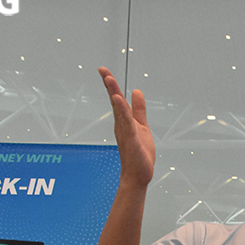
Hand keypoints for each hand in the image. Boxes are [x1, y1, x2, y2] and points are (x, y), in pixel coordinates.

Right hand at [98, 67, 155, 188]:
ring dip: (114, 93)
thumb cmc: (139, 153)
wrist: (138, 175)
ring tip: (108, 79)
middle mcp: (122, 124)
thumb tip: (136, 92)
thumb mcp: (141, 126)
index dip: (112, 85)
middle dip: (109, 85)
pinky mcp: (131, 139)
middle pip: (115, 101)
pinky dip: (122, 111)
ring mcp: (125, 131)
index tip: (104, 71)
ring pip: (119, 109)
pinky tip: (118, 100)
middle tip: (102, 69)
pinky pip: (126, 122)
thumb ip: (139, 110)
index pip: (117, 99)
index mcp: (124, 121)